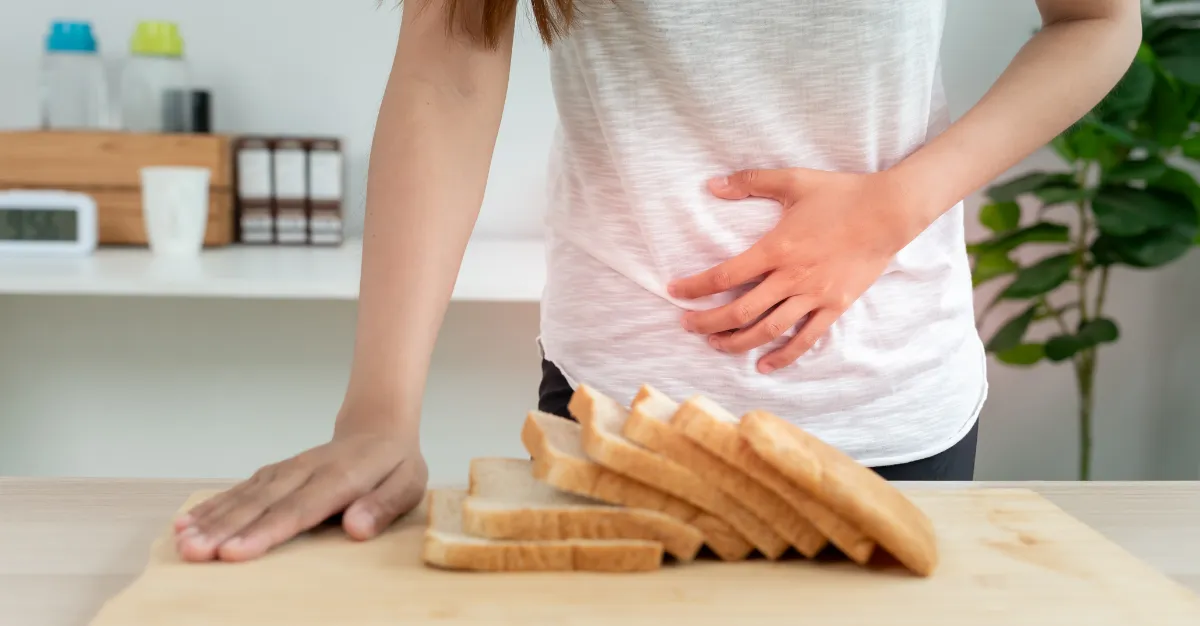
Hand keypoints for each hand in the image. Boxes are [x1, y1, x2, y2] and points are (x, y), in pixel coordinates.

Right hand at [173, 421, 426, 561]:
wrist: (378, 429)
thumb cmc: (393, 466)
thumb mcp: (408, 484)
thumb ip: (383, 506)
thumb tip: (356, 528)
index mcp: (339, 478)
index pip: (298, 509)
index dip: (265, 532)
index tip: (234, 553)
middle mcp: (306, 472)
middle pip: (262, 504)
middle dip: (225, 530)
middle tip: (194, 553)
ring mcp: (286, 471)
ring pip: (245, 496)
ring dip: (212, 520)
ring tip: (182, 543)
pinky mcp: (274, 473)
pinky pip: (240, 489)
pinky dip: (213, 506)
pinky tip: (187, 522)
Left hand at [668, 168, 918, 372]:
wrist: (889, 211)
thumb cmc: (841, 193)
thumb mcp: (793, 180)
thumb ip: (750, 182)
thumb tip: (712, 184)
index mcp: (777, 248)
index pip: (725, 275)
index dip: (695, 287)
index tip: (675, 291)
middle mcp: (792, 277)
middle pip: (740, 310)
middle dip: (708, 322)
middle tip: (687, 326)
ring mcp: (814, 295)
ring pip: (768, 329)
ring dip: (738, 342)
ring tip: (716, 345)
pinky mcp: (835, 306)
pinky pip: (806, 338)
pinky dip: (784, 355)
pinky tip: (764, 365)